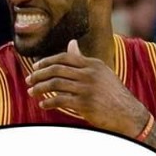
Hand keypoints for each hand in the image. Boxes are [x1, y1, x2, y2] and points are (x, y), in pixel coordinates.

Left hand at [26, 39, 148, 134]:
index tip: (35, 67)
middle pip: (57, 70)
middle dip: (39, 75)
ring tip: (31, 92)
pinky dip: (49, 102)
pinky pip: (60, 100)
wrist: (126, 113)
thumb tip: (71, 43)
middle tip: (28, 80)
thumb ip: (83, 60)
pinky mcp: (84, 103)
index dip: (47, 61)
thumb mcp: (100, 72)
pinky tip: (43, 105)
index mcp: (93, 64)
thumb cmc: (112, 93)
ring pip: (56, 84)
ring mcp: (86, 88)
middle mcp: (89, 74)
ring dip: (40, 88)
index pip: (65, 57)